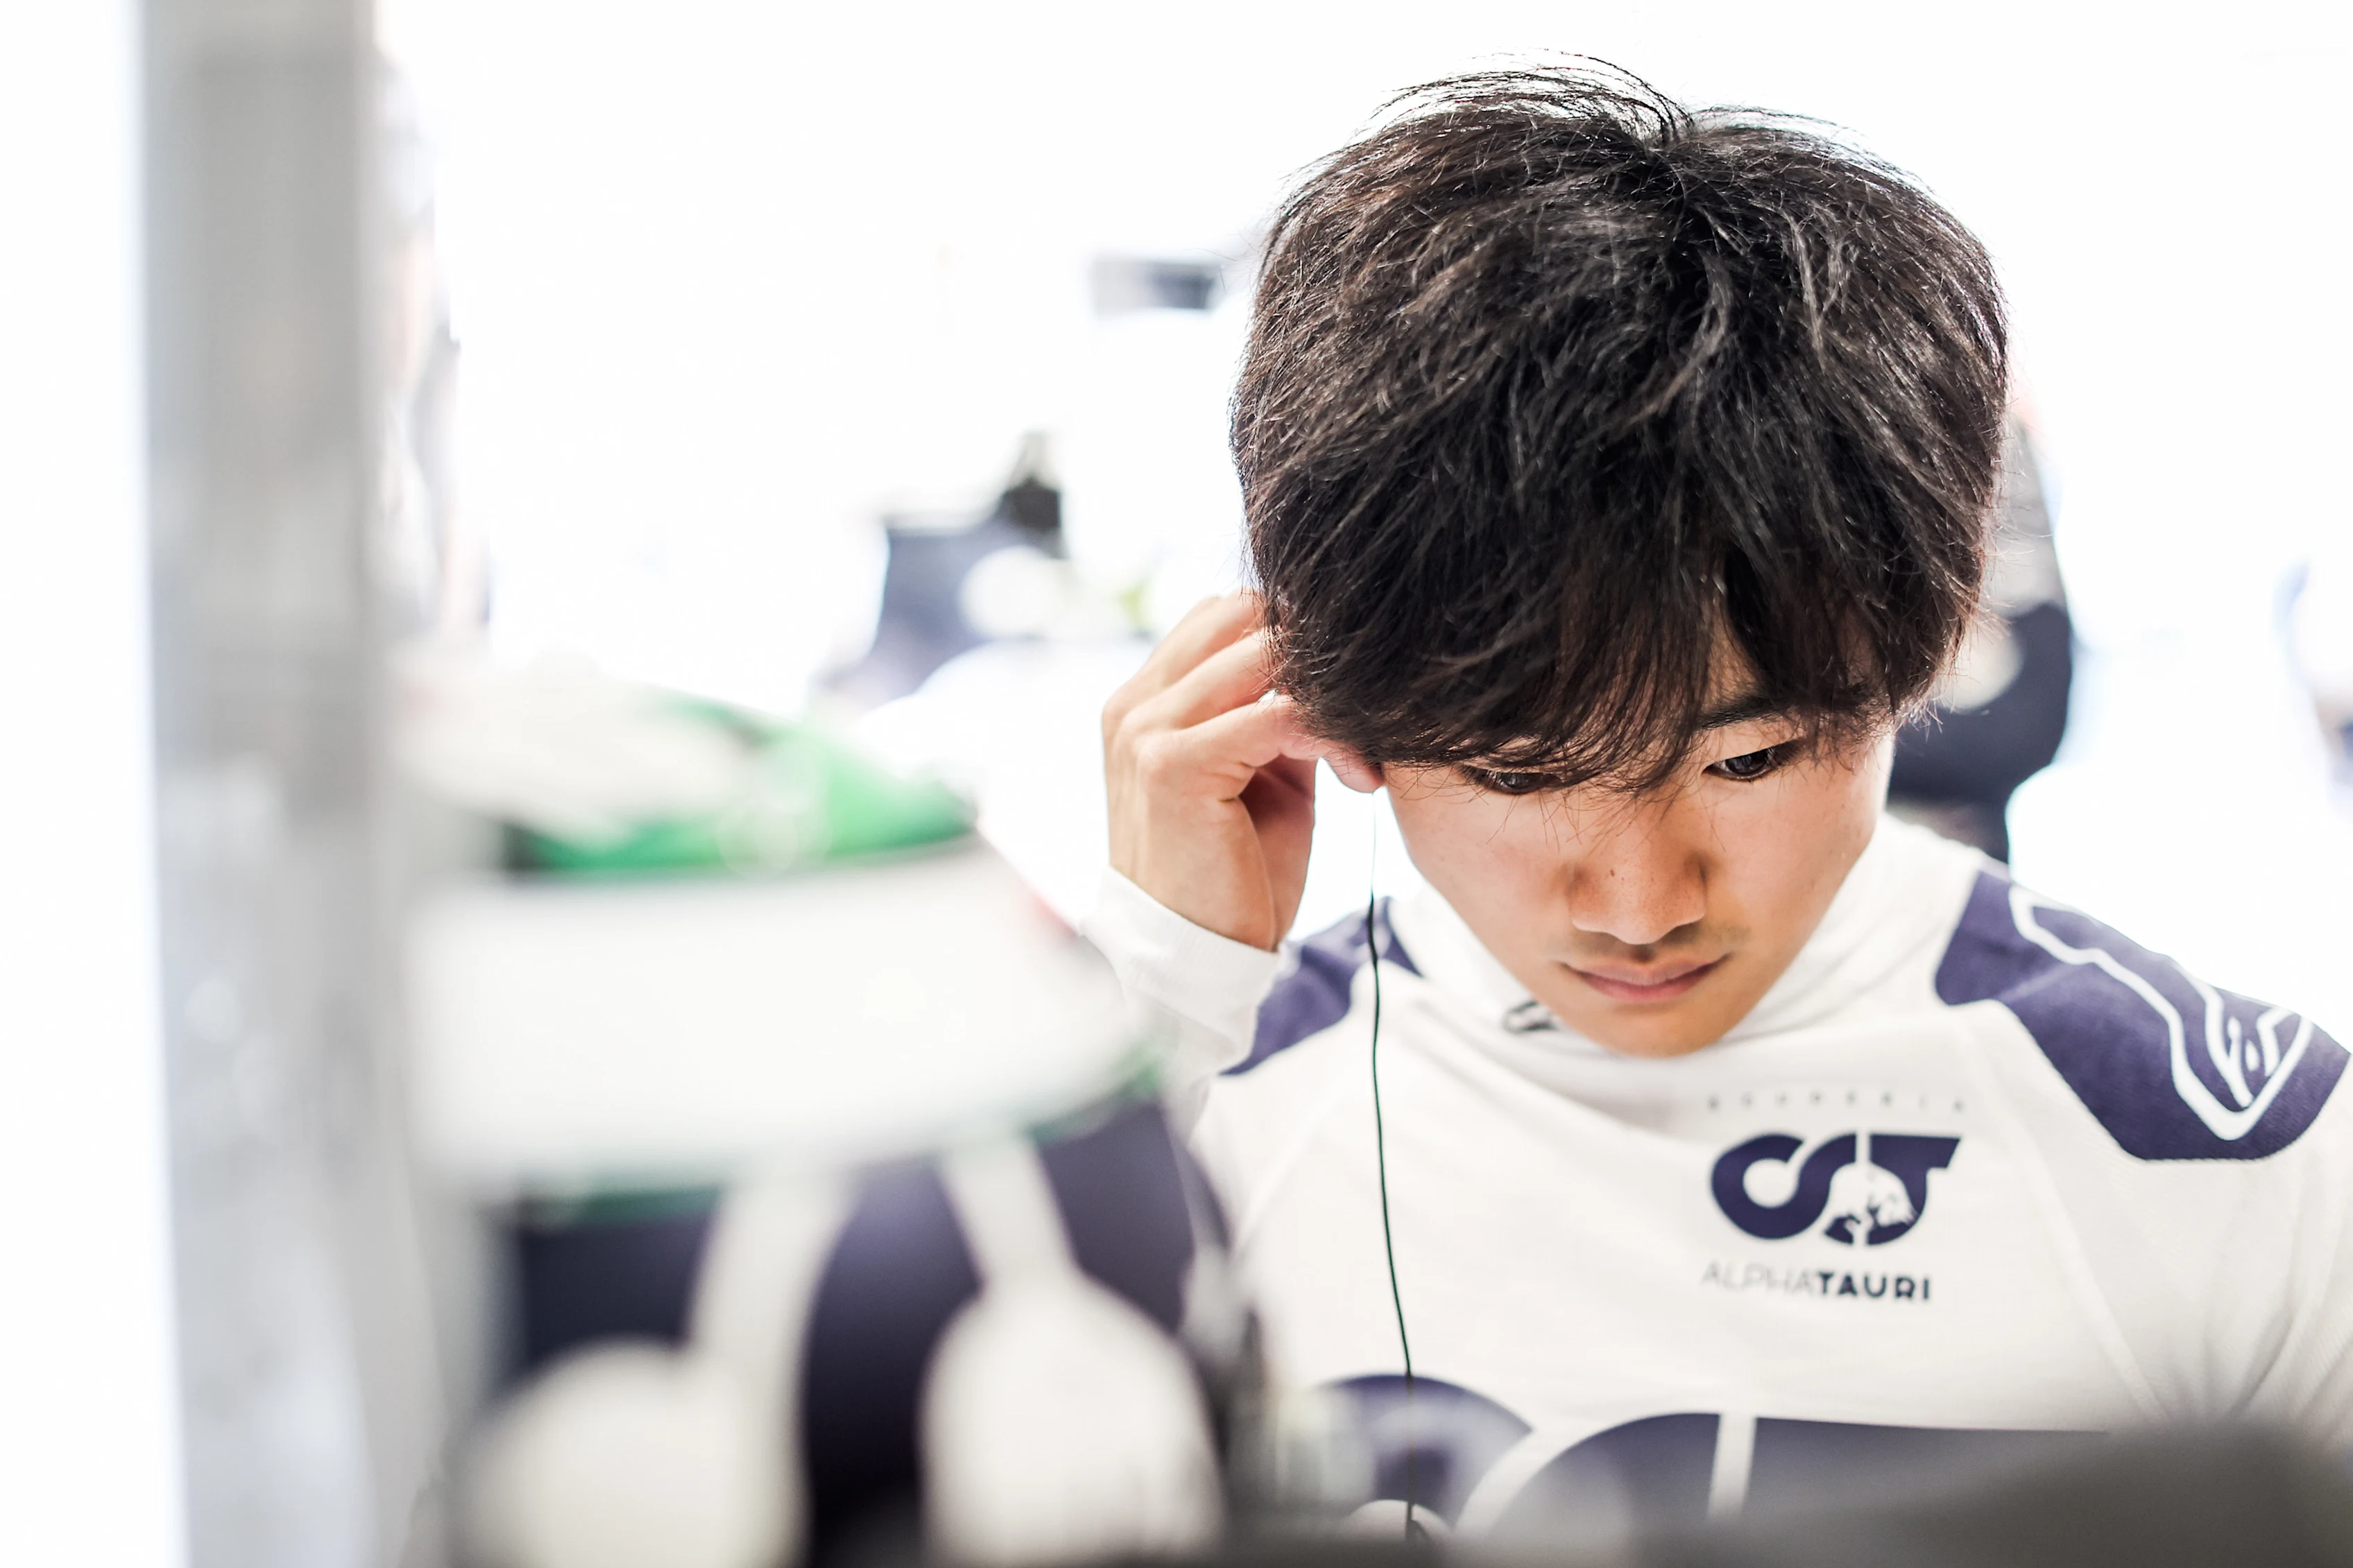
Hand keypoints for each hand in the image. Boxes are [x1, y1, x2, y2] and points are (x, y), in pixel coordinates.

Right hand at [1102, 593, 1376, 951]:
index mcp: (1145, 699)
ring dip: (1333, 696)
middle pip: (1243, 614)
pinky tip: (1356, 777)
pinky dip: (1333, 733)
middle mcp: (1136, 703)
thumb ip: (1275, 714)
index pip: (1225, 613)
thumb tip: (1330, 669)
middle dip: (1316, 655)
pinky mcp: (1174, 764)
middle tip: (1367, 710)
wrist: (1197, 958)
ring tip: (1363, 753)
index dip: (1294, 637)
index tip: (1350, 693)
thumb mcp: (1259, 776)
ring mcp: (1147, 729)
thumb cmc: (1234, 874)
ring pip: (1265, 652)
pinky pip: (1278, 713)